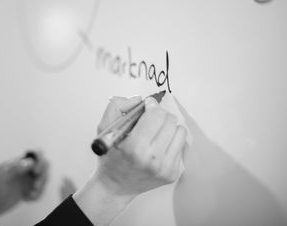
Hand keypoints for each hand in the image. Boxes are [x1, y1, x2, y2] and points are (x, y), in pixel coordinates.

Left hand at [0, 151, 48, 221]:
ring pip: (45, 177)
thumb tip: (30, 162)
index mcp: (20, 161)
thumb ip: (14, 168)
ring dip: (41, 186)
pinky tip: (26, 199)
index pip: (37, 153)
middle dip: (43, 175)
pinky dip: (37, 195)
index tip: (35, 172)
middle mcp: (27, 168)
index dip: (41, 160)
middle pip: (45, 164)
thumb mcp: (0, 178)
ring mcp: (29, 179)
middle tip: (35, 185)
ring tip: (29, 194)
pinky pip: (41, 190)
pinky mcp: (30, 189)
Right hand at [74, 95, 187, 224]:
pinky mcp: (172, 174)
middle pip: (170, 121)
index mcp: (134, 147)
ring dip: (168, 127)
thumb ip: (117, 106)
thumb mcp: (105, 128)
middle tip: (150, 118)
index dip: (152, 106)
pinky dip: (170, 141)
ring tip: (156, 132)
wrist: (115, 187)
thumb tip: (139, 99)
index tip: (147, 106)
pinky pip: (180, 146)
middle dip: (160, 115)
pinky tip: (158, 146)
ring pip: (180, 132)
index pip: (156, 115)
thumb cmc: (110, 157)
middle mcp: (152, 159)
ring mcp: (164, 168)